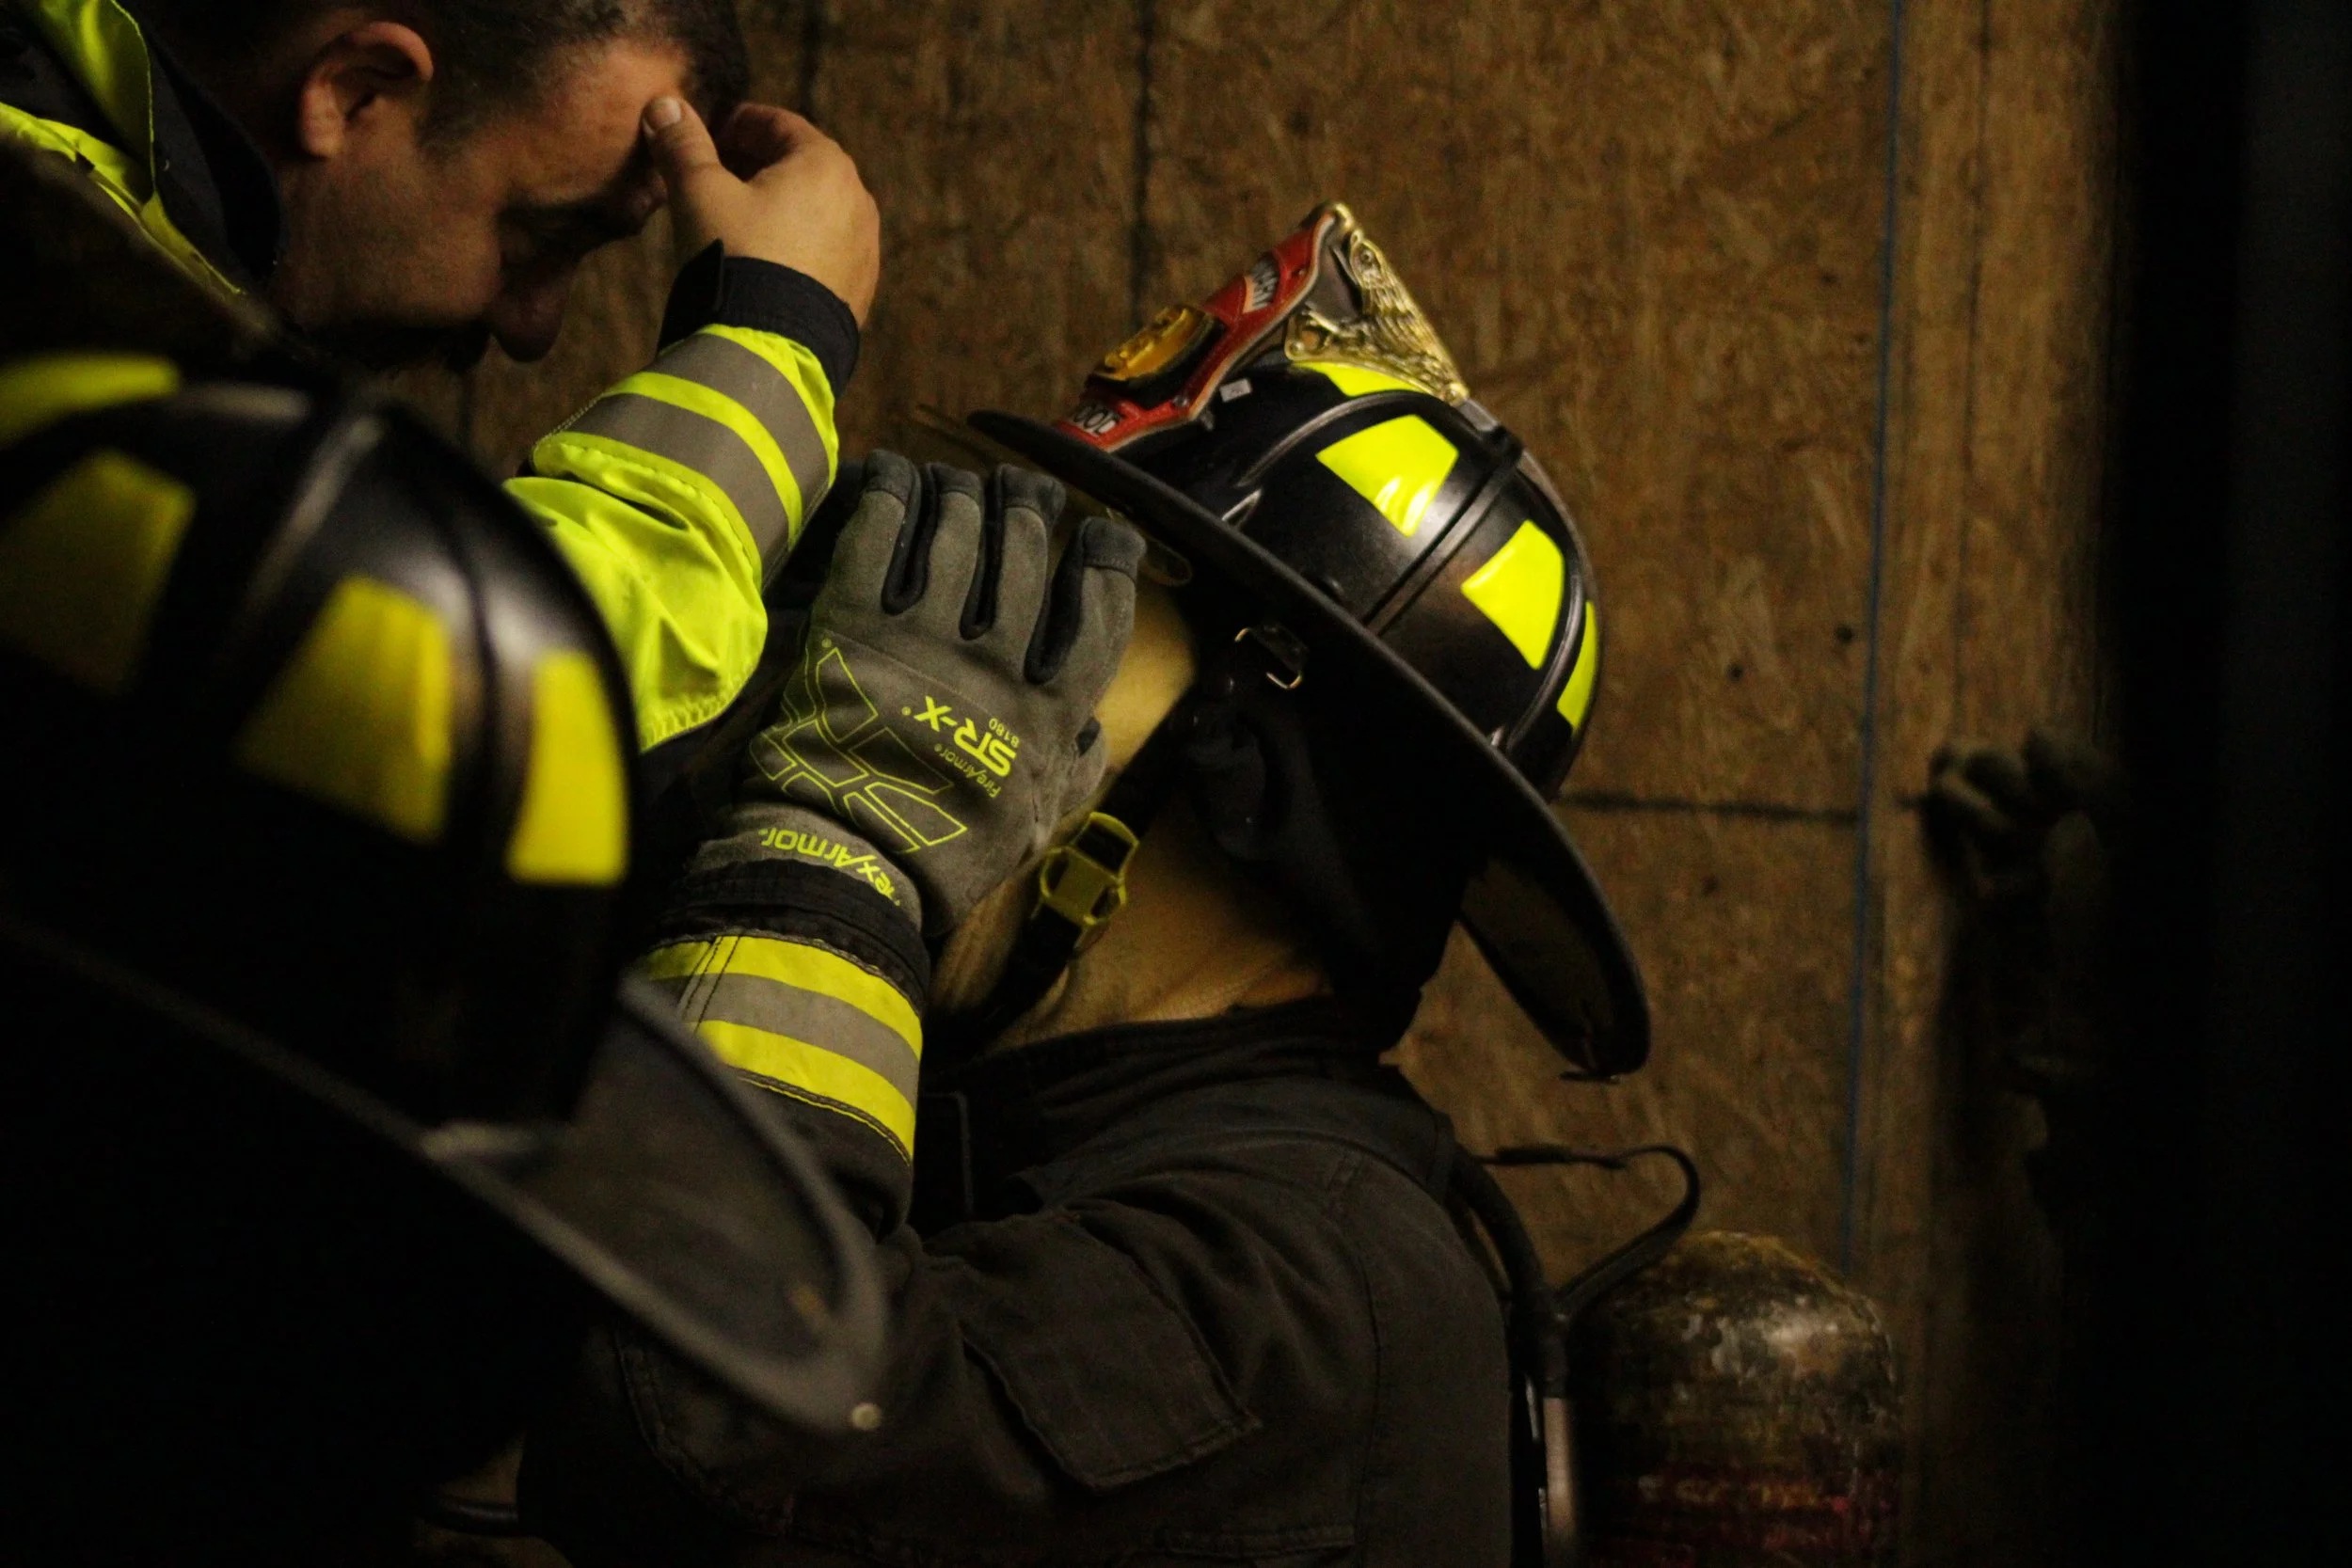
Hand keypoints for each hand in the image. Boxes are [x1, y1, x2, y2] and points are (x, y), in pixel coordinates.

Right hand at [642, 97, 880, 323]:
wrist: (769, 350)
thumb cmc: (735, 257)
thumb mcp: (698, 193)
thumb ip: (682, 144)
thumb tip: (664, 105)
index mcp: (826, 164)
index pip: (778, 124)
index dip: (736, 125)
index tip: (707, 136)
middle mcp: (858, 201)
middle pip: (801, 166)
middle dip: (756, 165)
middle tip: (714, 176)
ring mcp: (864, 250)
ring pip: (815, 211)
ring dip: (777, 208)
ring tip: (734, 223)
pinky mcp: (859, 291)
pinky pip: (824, 253)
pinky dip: (796, 246)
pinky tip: (763, 262)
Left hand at [744, 454, 1145, 932]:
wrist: (847, 861)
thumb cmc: (947, 854)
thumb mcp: (1036, 826)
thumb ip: (1075, 773)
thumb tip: (1095, 729)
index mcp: (1050, 711)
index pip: (1098, 609)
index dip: (1106, 558)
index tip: (1101, 532)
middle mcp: (998, 662)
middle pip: (1026, 553)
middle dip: (1029, 505)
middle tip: (1022, 488)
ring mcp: (925, 638)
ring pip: (958, 533)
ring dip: (961, 493)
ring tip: (957, 482)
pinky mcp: (856, 626)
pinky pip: (879, 537)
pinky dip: (890, 494)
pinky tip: (893, 472)